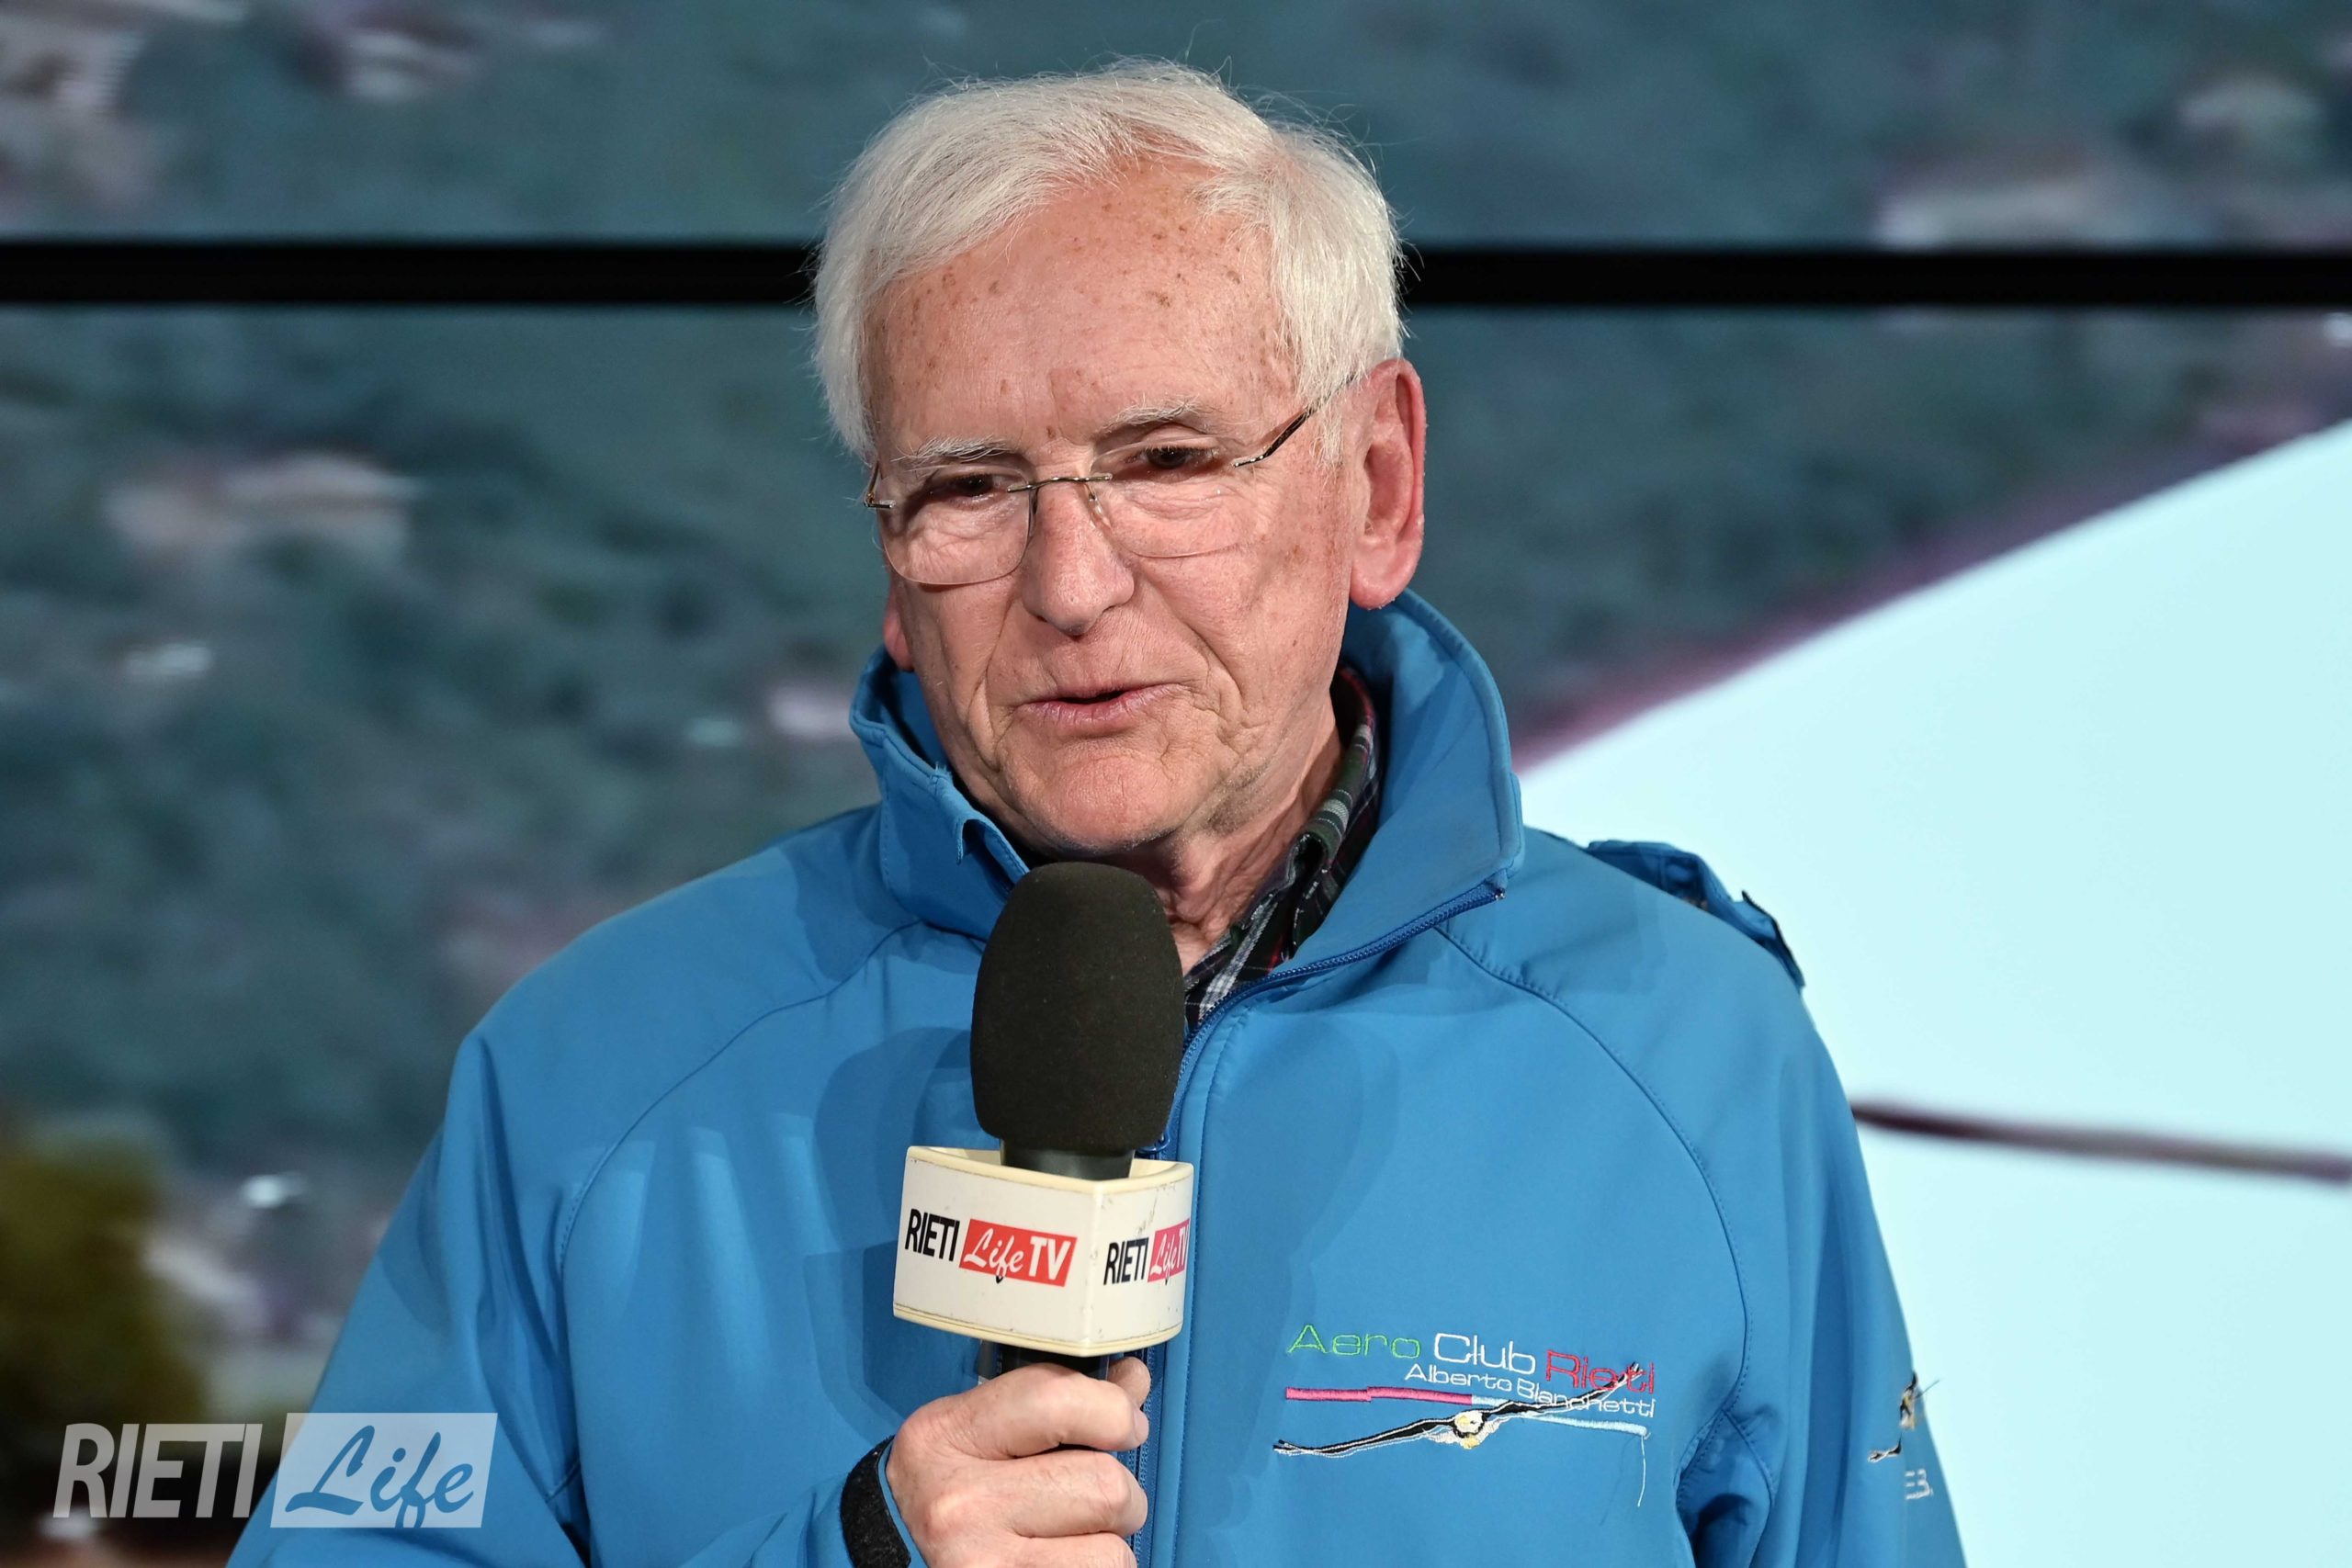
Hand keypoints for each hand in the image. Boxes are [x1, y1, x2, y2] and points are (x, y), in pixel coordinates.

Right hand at [885, 1357, 1151, 1566]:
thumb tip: (1132, 1383)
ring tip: (1073, 1538)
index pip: (1058, 1401)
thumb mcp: (974, 1430)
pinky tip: (1062, 1561)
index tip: (1124, 1423)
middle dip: (1120, 1493)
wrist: (885, 1556)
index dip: (1115, 1410)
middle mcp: (961, 1502)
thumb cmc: (944, 1490)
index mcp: (949, 1434)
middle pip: (1104, 1485)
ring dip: (1109, 1545)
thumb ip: (1051, 1402)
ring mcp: (981, 1564)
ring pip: (1111, 1551)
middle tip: (1094, 1499)